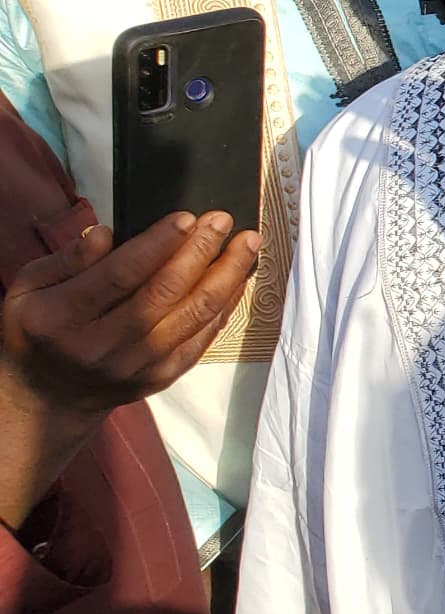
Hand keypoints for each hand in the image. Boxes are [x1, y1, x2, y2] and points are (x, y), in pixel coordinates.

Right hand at [0, 212, 259, 520]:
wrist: (46, 396)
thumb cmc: (39, 329)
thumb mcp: (29, 289)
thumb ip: (66, 259)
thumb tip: (107, 233)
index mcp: (60, 318)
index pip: (119, 276)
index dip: (158, 244)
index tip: (188, 217)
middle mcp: (100, 346)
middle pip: (163, 294)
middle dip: (200, 252)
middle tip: (223, 219)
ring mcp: (134, 367)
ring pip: (192, 316)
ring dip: (226, 276)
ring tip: (246, 244)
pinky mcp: (159, 379)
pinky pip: (202, 339)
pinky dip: (225, 307)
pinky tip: (239, 280)